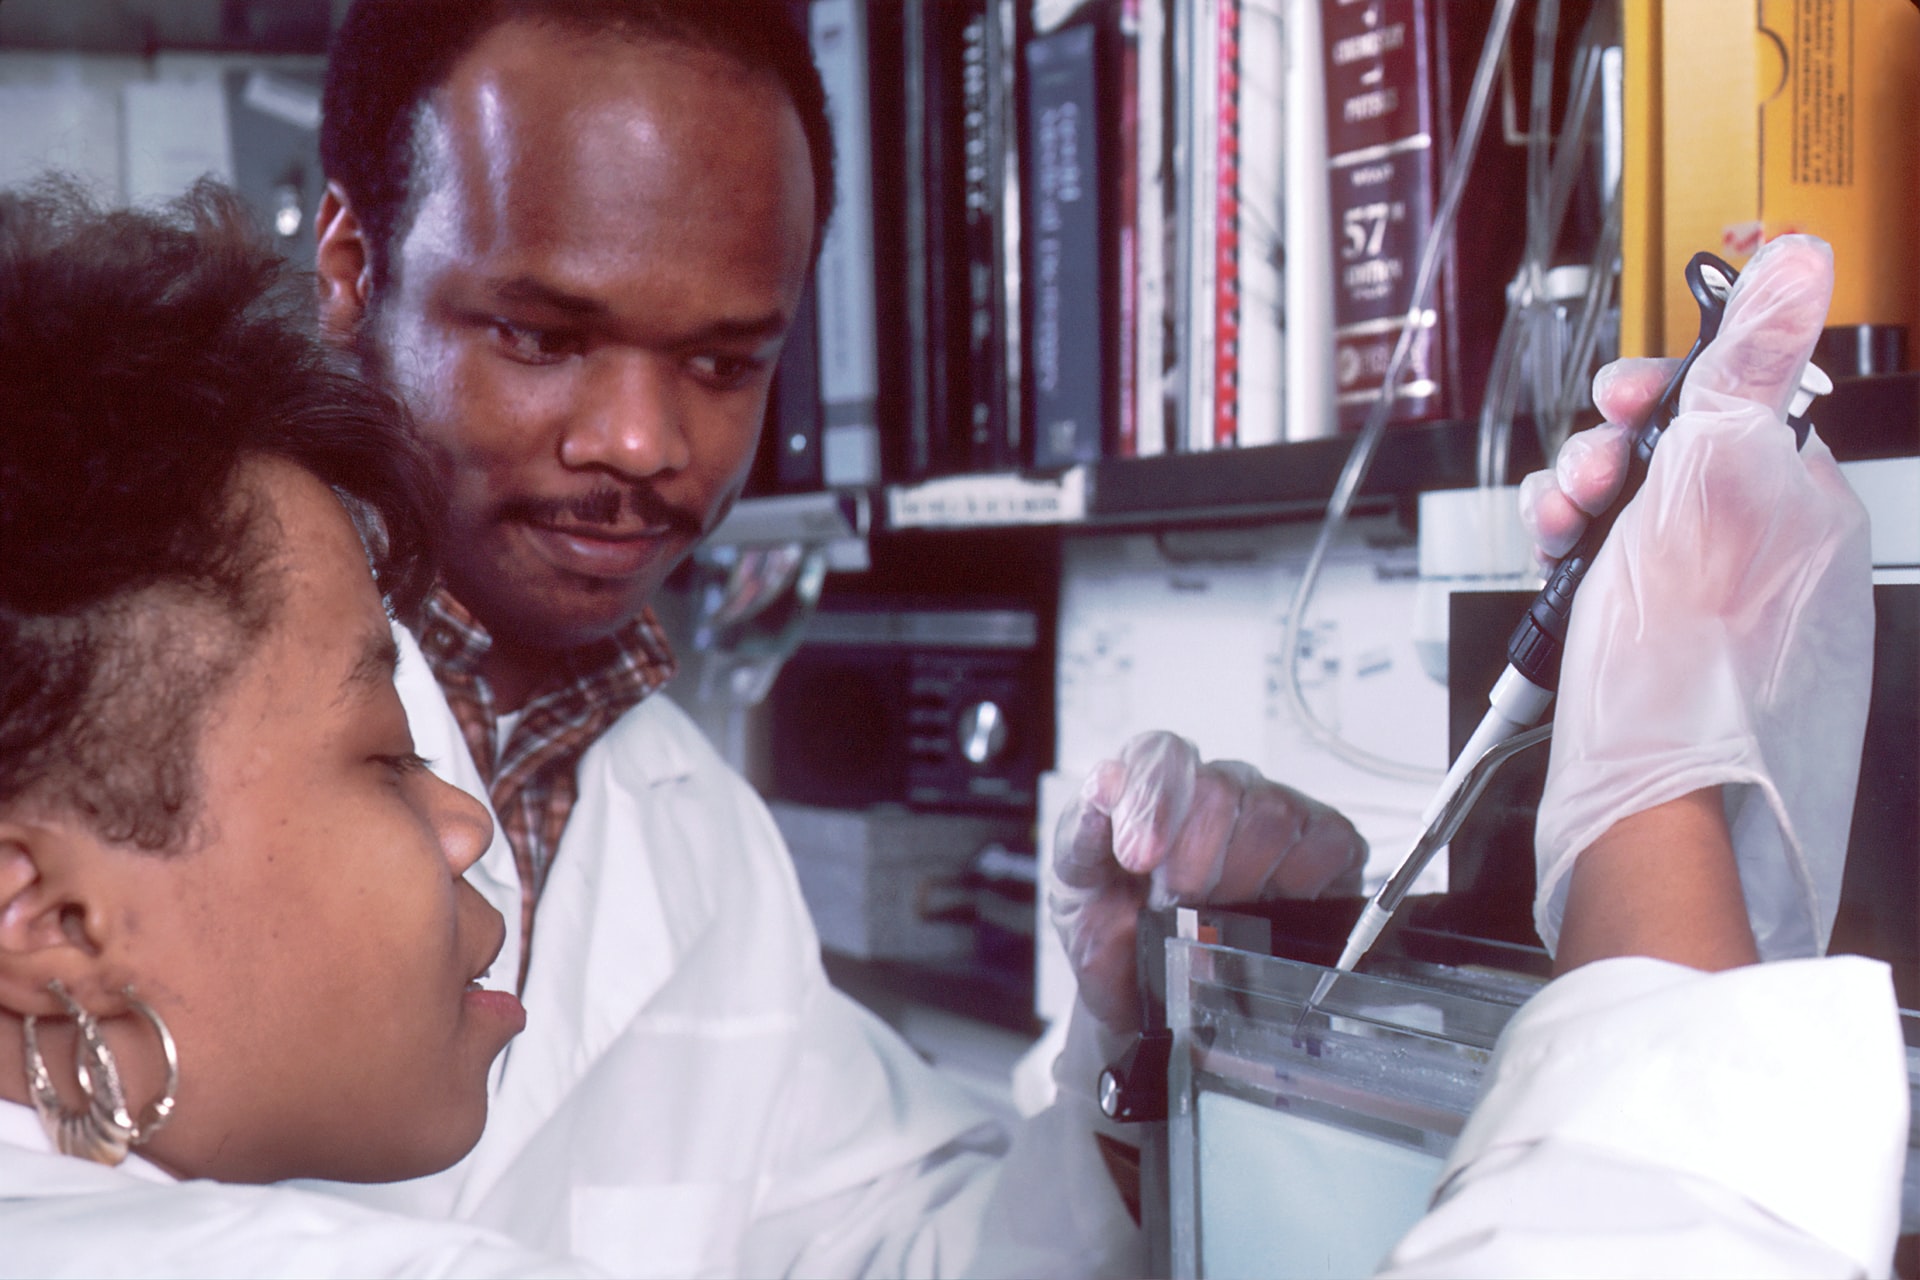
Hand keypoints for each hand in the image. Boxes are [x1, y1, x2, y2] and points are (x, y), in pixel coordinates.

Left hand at [1049, 731, 1365, 1028]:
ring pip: (1274, 816)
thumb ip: (1080, 831)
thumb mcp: (1074, 890)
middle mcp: (1216, 788)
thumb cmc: (1114, 937)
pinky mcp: (1323, 847)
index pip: (1162, 755)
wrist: (1149, 996)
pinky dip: (1300, 881)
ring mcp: (1273, 813)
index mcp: (1151, 785)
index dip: (1154, 802)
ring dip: (1240, 878)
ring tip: (1214, 916)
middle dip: (1193, 860)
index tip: (1139, 859)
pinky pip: (1328, 843)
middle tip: (1173, 905)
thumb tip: (1106, 781)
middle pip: (1221, 789)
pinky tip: (1270, 908)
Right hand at [1517, 234, 1873, 959]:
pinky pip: (1619, 578)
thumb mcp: (1710, 482)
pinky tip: (1563, 579)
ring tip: (1562, 533)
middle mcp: (1772, 556)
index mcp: (1802, 506)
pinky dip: (1579, 567)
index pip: (1740, 399)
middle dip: (1611, 451)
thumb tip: (1801, 260)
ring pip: (1637, 517)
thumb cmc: (1679, 676)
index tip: (1628, 395)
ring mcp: (1720, 610)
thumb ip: (1751, 365)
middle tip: (1587, 482)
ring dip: (1582, 507)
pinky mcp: (1669, 653)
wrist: (1645, 812)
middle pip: (1678, 454)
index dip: (1671, 388)